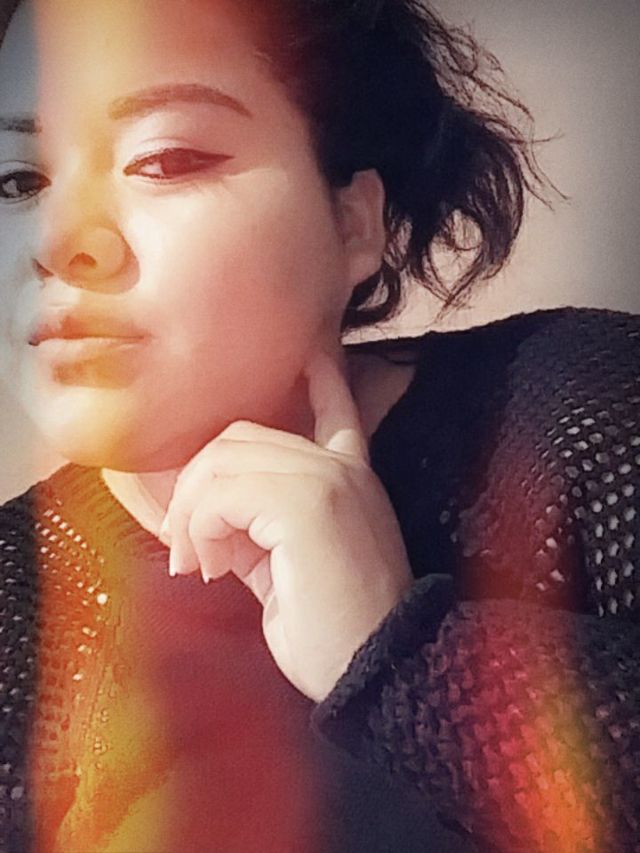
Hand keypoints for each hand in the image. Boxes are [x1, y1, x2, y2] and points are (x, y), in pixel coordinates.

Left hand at [159, 347, 413, 701]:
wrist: (376, 672)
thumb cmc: (331, 629)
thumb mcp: (285, 566)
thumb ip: (254, 527)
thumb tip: (207, 517)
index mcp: (350, 478)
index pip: (337, 408)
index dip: (321, 379)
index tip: (313, 356)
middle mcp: (341, 467)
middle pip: (239, 436)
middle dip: (196, 486)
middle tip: (189, 547)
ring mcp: (327, 479)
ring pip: (223, 458)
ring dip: (192, 511)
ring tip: (197, 561)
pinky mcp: (308, 503)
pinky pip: (223, 494)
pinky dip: (200, 527)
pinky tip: (209, 566)